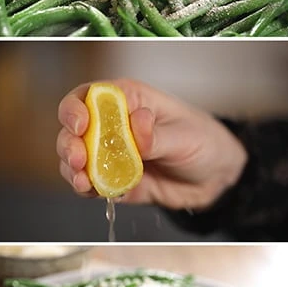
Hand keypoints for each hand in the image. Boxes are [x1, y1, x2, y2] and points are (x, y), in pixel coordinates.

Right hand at [56, 78, 247, 210]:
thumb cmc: (204, 142)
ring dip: (72, 168)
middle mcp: (112, 124)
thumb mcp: (185, 136)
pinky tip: (91, 190)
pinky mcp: (112, 178)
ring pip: (75, 156)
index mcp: (128, 101)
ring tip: (82, 180)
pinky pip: (89, 182)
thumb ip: (156, 135)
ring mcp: (109, 152)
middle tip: (79, 159)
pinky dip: (85, 187)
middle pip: (74, 128)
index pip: (90, 96)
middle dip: (70, 143)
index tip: (80, 125)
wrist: (217, 178)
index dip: (77, 108)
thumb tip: (137, 124)